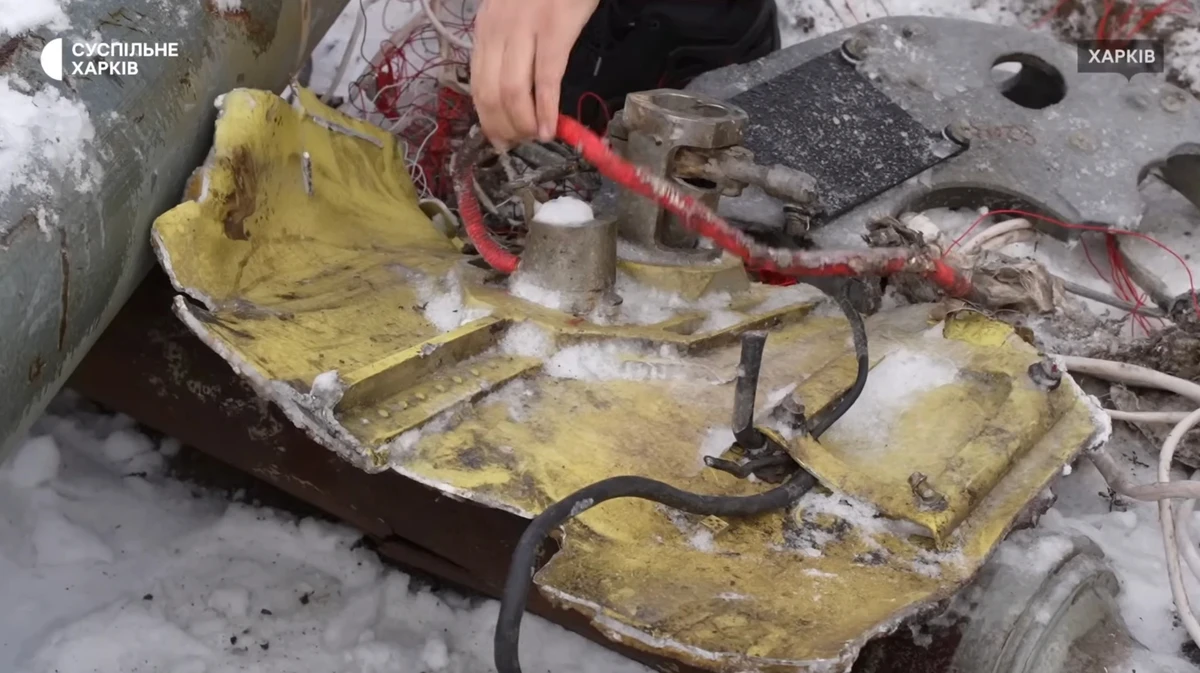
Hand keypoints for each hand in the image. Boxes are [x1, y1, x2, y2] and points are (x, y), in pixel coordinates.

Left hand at [470, 0, 599, 148]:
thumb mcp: (513, 10)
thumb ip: (508, 42)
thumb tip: (513, 86)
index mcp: (486, 28)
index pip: (477, 84)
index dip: (486, 119)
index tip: (498, 139)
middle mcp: (498, 30)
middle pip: (490, 94)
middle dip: (502, 128)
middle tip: (517, 145)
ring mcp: (525, 29)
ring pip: (513, 92)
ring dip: (523, 124)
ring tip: (535, 138)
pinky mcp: (554, 29)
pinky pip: (546, 79)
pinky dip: (548, 110)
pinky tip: (552, 129)